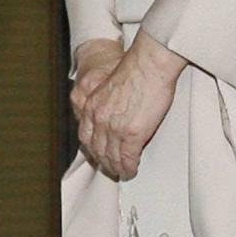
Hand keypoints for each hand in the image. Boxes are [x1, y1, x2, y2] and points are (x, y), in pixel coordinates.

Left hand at [74, 33, 182, 180]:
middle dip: (103, 162)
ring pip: (111, 156)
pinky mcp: (131, 133)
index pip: (86, 135)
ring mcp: (113, 127)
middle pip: (96, 149)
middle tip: (110, 169)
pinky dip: (128, 167)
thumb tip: (117, 114)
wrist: (149, 63)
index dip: (92, 148)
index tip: (97, 155)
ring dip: (116, 168)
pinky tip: (131, 171)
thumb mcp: (112, 87)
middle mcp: (98, 118)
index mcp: (91, 105)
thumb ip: (109, 103)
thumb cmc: (137, 69)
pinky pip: (127, 158)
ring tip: (122, 173)